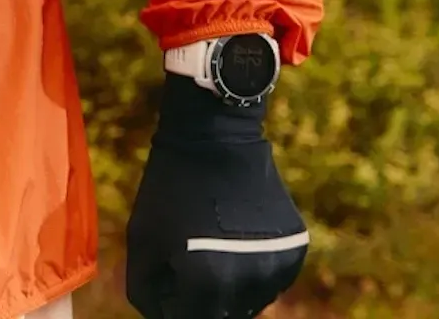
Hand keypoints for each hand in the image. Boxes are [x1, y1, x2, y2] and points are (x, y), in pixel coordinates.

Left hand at [125, 75, 309, 318]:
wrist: (217, 137)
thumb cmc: (171, 186)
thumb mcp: (142, 238)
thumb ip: (147, 289)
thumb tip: (162, 316)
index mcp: (209, 281)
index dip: (171, 303)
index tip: (167, 280)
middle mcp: (249, 282)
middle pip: (221, 316)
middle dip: (200, 300)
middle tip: (187, 262)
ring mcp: (277, 268)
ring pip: (249, 303)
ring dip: (228, 290)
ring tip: (210, 247)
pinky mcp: (295, 253)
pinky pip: (270, 282)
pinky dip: (251, 273)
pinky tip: (234, 241)